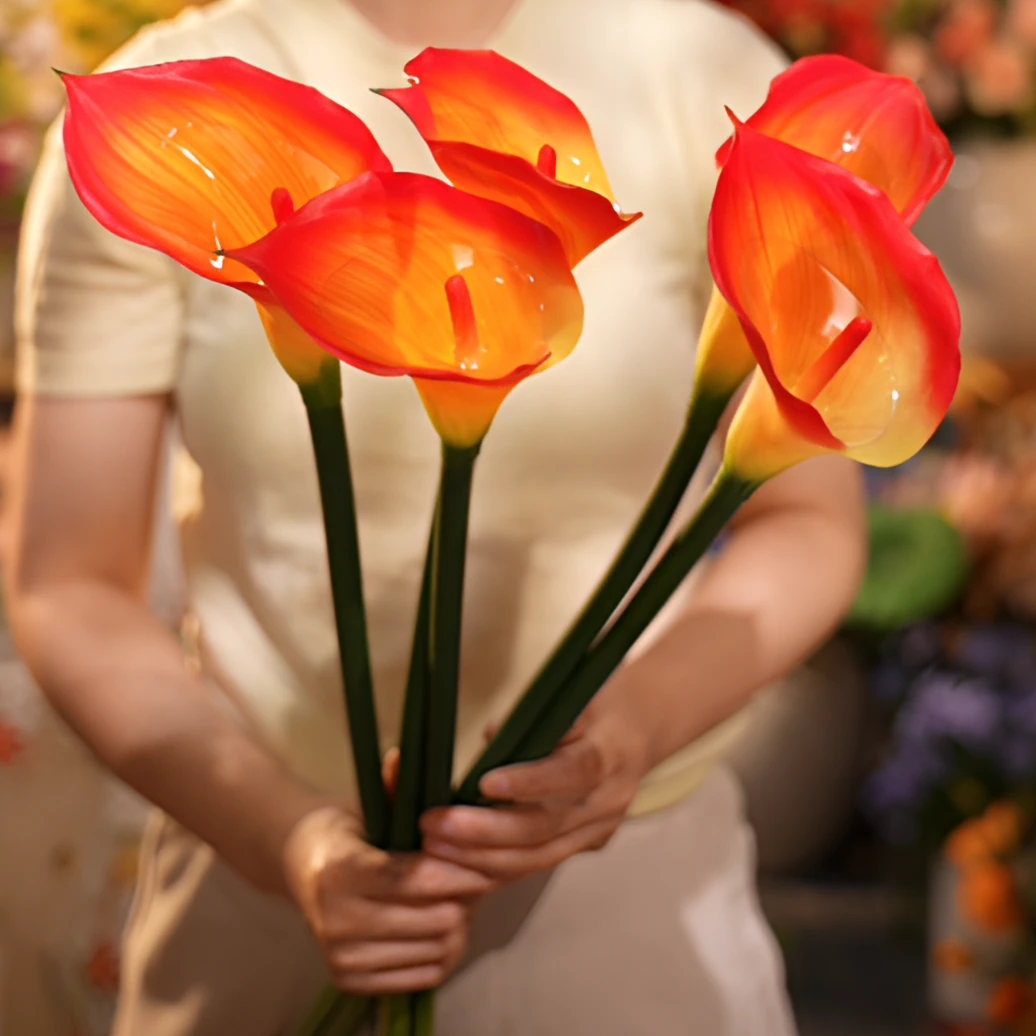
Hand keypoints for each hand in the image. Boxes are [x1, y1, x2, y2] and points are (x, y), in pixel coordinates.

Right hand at [283, 805, 496, 994]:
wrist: (300, 865)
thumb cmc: (348, 830)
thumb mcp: (367, 804)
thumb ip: (392, 786)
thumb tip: (404, 755)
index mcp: (337, 870)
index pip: (412, 879)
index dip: (456, 870)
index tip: (483, 859)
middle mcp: (333, 919)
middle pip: (431, 918)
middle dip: (463, 897)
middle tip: (473, 878)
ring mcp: (339, 955)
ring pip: (434, 949)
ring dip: (456, 925)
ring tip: (456, 899)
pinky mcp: (348, 980)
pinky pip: (423, 975)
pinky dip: (441, 951)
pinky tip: (437, 925)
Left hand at [419, 696, 651, 882]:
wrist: (637, 732)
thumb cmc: (594, 706)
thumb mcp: (573, 694)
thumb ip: (536, 716)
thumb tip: (491, 738)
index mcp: (610, 754)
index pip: (572, 772)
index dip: (530, 782)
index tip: (483, 783)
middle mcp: (608, 801)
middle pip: (544, 828)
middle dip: (484, 832)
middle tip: (434, 823)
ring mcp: (598, 831)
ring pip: (537, 859)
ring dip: (479, 860)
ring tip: (432, 850)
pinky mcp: (584, 847)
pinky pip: (535, 866)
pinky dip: (493, 870)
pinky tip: (454, 868)